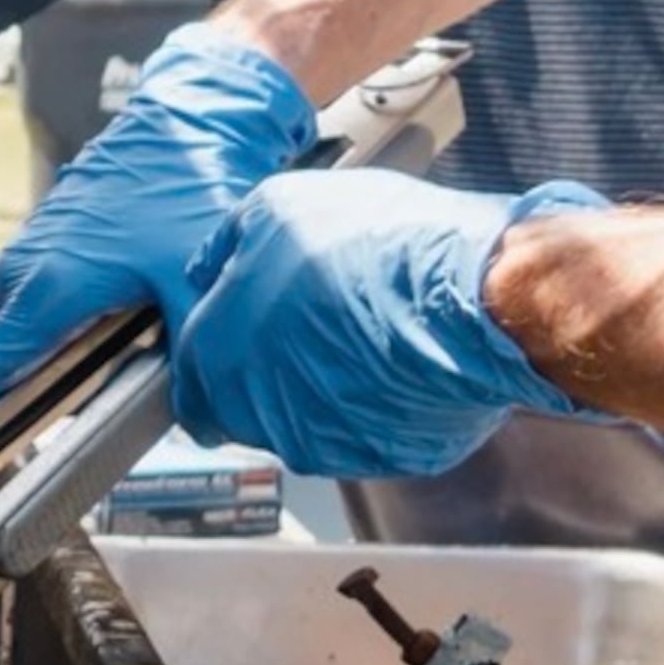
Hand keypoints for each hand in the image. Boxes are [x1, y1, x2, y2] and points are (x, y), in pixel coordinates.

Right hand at [0, 27, 317, 460]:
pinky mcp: (40, 242)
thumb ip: (195, 359)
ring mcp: (26, 255)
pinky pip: (46, 298)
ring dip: (74, 338)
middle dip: (54, 378)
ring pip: (37, 327)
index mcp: (46, 292)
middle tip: (120, 366)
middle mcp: (21, 274)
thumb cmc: (184, 194)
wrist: (180, 125)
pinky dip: (77, 309)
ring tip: (137, 316)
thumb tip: (202, 415)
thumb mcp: (197, 286)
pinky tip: (129, 290)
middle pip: (16, 358)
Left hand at [167, 171, 608, 477]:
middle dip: (269, 370)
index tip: (239, 337)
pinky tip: (399, 355)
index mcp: (216, 362)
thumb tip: (211, 265)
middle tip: (312, 324)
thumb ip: (229, 245)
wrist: (473, 294)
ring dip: (323, 384)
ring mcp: (322, 444)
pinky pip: (366, 428)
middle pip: (247, 405)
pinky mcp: (383, 456)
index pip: (190, 384)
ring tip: (364, 330)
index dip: (215, 356)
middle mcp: (257, 416)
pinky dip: (375, 400)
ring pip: (306, 418)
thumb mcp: (277, 207)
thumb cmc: (373, 248)